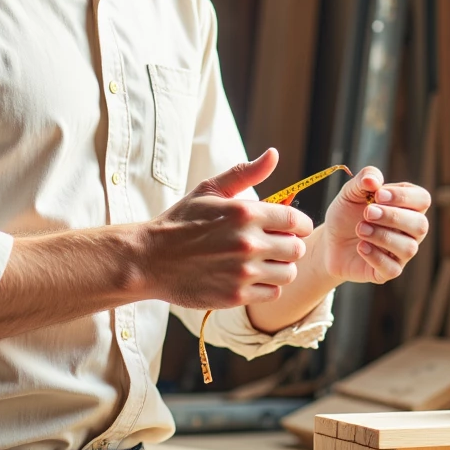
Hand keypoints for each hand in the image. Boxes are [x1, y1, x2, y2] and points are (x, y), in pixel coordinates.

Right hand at [145, 147, 313, 309]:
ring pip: (288, 273)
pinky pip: (272, 293)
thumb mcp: (209, 190)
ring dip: (279, 268)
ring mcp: (243, 271)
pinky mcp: (236, 295)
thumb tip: (273, 154)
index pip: (296, 220)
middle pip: (296, 249)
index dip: (299, 225)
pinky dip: (266, 287)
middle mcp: (248, 242)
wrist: (149, 259)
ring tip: (262, 263)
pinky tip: (250, 278)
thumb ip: (245, 173)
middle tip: (273, 246)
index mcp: (245, 212)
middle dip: (288, 246)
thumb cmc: (180, 222)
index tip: (292, 228)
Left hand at [319, 166, 430, 284]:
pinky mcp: (389, 271)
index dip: (404, 196)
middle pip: (420, 225)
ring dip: (382, 236)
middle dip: (393, 217)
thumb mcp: (350, 192)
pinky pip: (393, 269)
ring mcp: (401, 252)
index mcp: (407, 206)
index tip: (378, 194)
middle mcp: (410, 230)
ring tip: (360, 229)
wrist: (329, 241)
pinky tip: (360, 247)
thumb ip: (364, 179)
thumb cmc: (346, 214)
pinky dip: (376, 257)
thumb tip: (373, 180)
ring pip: (408, 248)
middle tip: (367, 213)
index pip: (422, 199)